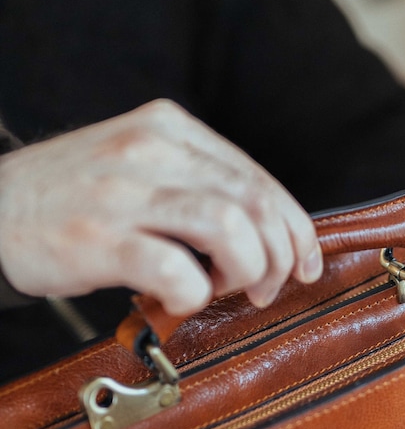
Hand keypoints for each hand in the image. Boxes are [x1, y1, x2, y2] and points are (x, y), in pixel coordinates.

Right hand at [0, 100, 322, 314]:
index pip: (259, 178)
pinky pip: (176, 271)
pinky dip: (194, 294)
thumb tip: (269, 234)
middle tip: (266, 289)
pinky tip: (179, 299)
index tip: (305, 264)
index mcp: (170, 129)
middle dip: (279, 256)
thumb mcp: (140, 166)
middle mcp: (152, 151)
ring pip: (228, 228)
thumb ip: (199, 185)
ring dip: (246, 271)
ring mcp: (124, 194)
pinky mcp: (99, 239)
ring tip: (226, 290)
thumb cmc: (75, 200)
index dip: (295, 229)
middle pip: (255, 203)